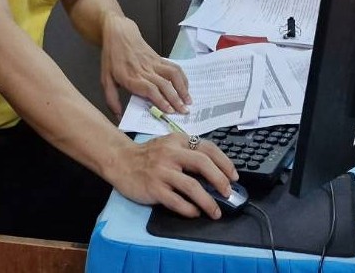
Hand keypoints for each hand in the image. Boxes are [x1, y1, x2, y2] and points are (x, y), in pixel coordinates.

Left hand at [100, 15, 190, 116]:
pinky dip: (182, 78)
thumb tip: (118, 117)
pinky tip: (186, 87)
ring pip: (172, 75)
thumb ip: (111, 99)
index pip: (149, 89)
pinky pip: (174, 67)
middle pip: (164, 85)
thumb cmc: (111, 57)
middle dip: (176, 100)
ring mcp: (154, 63)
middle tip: (184, 112)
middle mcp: (144, 70)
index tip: (169, 111)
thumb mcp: (105, 79)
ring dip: (182, 88)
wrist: (119, 33)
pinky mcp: (159, 58)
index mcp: (130, 77)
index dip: (160, 100)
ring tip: (188, 101)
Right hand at [108, 133, 238, 218]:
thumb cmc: (148, 155)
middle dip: (220, 180)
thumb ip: (188, 153)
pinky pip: (176, 201)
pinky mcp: (154, 188)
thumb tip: (215, 172)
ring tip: (216, 211)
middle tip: (228, 192)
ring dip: (208, 201)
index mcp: (178, 141)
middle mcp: (171, 154)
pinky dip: (189, 209)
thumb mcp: (169, 145)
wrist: (120, 161)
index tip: (234, 176)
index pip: (207, 148)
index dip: (224, 162)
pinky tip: (195, 213)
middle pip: (203, 164)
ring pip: (192, 186)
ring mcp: (162, 172)